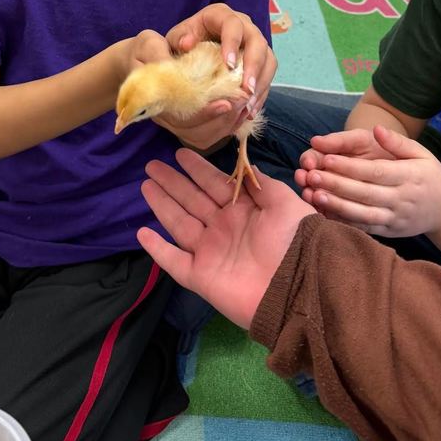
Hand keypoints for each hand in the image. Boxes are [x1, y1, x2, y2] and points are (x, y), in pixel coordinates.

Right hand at [119, 29, 247, 149]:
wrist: (140, 60)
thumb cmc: (146, 49)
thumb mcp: (149, 44)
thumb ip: (160, 53)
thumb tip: (179, 55)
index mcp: (154, 101)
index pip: (180, 117)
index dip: (204, 113)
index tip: (226, 103)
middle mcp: (165, 118)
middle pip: (196, 133)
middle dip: (223, 120)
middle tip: (243, 101)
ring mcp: (176, 124)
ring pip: (205, 137)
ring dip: (228, 123)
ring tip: (245, 105)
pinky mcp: (187, 125)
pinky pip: (209, 135)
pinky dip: (228, 125)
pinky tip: (240, 111)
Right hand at [137, 148, 313, 328]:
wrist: (299, 287)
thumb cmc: (295, 241)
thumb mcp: (286, 204)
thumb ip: (263, 185)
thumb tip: (245, 167)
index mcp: (244, 210)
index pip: (215, 184)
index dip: (198, 169)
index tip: (180, 153)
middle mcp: (223, 228)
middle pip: (192, 200)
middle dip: (172, 182)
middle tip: (152, 165)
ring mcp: (210, 252)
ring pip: (179, 223)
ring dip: (162, 204)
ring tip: (145, 185)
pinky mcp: (201, 277)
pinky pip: (174, 261)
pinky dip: (158, 249)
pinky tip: (142, 233)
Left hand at [166, 3, 275, 117]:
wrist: (192, 53)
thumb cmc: (183, 42)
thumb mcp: (176, 39)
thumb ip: (179, 39)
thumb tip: (187, 43)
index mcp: (221, 15)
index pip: (232, 24)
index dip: (233, 43)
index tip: (229, 65)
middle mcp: (243, 25)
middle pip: (258, 41)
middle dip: (254, 67)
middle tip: (245, 89)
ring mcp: (255, 43)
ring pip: (268, 60)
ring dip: (261, 83)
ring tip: (248, 104)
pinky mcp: (261, 61)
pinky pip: (268, 76)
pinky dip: (260, 94)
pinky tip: (250, 110)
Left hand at [298, 125, 440, 237]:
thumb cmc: (430, 176)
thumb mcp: (421, 154)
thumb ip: (398, 142)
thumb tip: (377, 129)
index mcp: (410, 177)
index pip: (376, 172)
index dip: (351, 167)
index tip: (328, 158)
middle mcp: (402, 200)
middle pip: (365, 193)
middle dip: (337, 184)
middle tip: (311, 175)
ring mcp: (396, 218)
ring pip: (362, 214)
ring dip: (336, 205)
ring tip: (313, 194)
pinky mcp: (389, 232)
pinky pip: (364, 228)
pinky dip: (343, 222)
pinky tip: (324, 212)